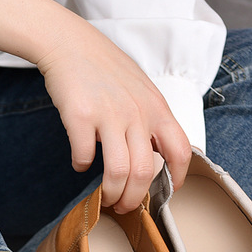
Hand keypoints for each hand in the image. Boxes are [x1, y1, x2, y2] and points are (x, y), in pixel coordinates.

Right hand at [38, 28, 190, 212]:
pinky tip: (80, 162)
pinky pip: (84, 156)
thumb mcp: (142, 91)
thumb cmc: (106, 70)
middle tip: (125, 207)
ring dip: (111, 193)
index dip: (178, 178)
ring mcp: (109, 114)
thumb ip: (152, 121)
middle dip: (134, 199)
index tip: (168, 191)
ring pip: (118, 171)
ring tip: (106, 197)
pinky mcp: (81, 117)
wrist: (71, 44)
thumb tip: (158, 157)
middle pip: (144, 172)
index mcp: (156, 108)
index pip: (180, 150)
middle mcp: (136, 113)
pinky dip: (81, 166)